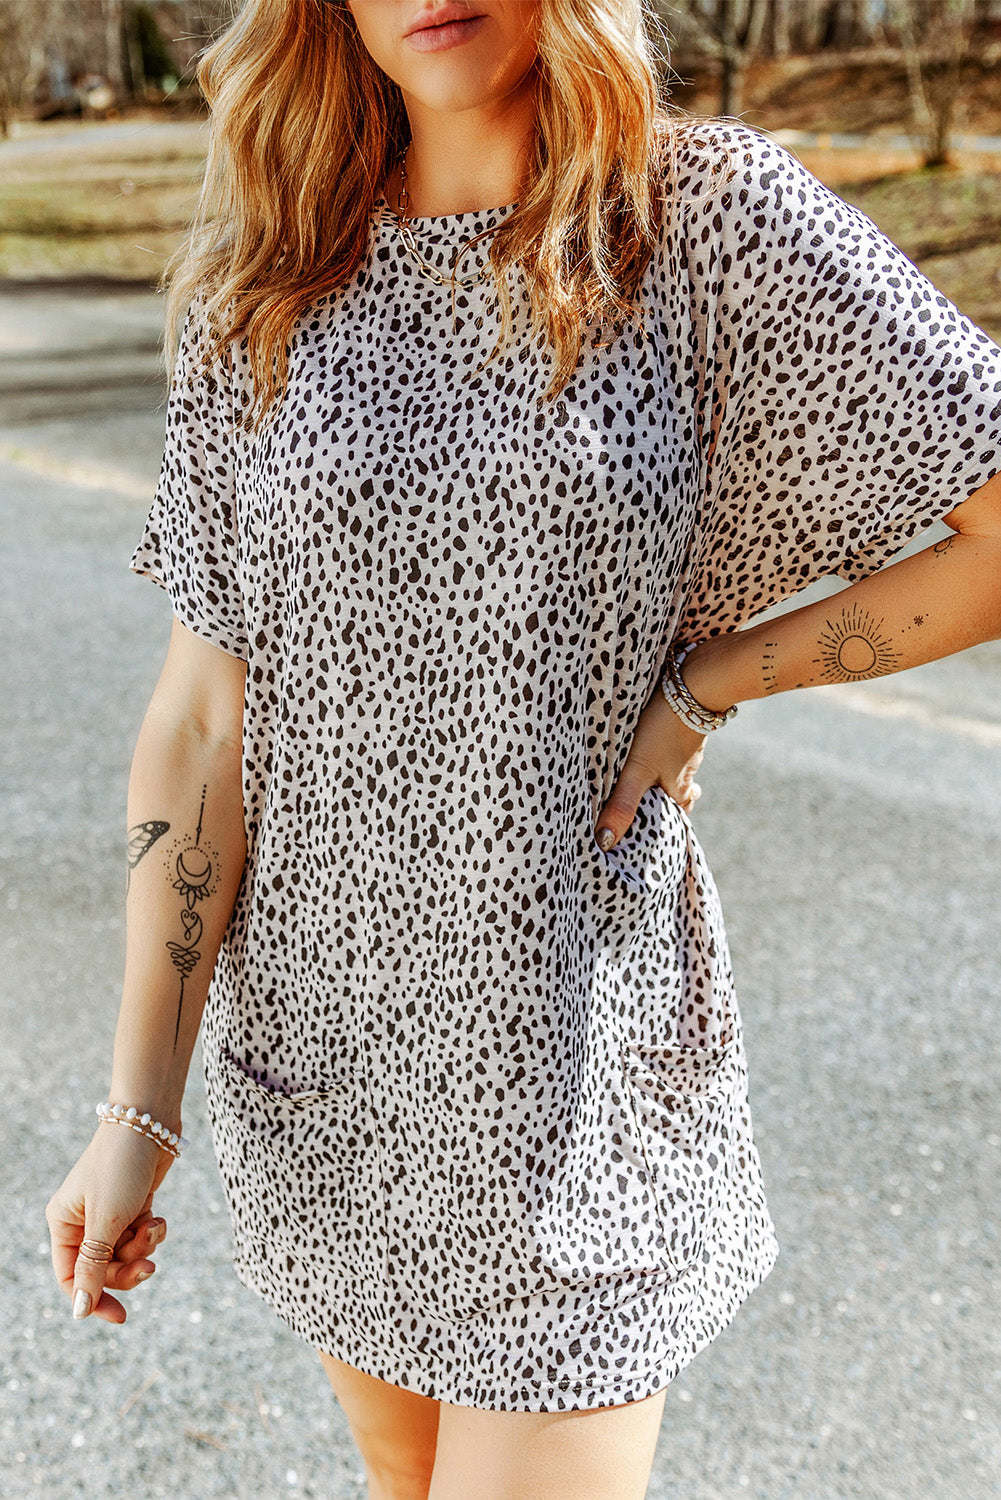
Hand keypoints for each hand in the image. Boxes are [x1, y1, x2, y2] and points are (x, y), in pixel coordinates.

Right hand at [46, 1122, 174, 1323]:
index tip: (121, 1316)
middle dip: (127, 1270)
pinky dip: (152, 1231)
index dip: (93, 1300)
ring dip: (143, 1247)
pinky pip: (141, 1234)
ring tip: (153, 1227)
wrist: (149, 1121)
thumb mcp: (106, 1222)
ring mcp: (109, 1212)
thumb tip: (79, 1310)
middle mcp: (82, 1220)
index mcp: (62, 1224)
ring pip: (126, 1252)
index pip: (70, 1279)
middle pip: (102, 1270)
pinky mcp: (133, 1204)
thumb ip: (93, 1268)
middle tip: (149, 1266)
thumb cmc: (120, 1167)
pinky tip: (158, 1217)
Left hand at [594, 685, 706, 850]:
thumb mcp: (638, 771)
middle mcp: (687, 771)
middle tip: (653, 805)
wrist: (693, 686)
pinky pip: (675, 745)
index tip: (659, 831)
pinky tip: (652, 740)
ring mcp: (689, 747)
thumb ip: (623, 805)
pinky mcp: (684, 724)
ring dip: (665, 774)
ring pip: (677, 768)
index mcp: (679, 788)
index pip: (678, 815)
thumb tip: (605, 842)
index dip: (670, 824)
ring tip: (647, 776)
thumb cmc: (663, 731)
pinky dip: (665, 749)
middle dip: (667, 800)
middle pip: (680, 793)